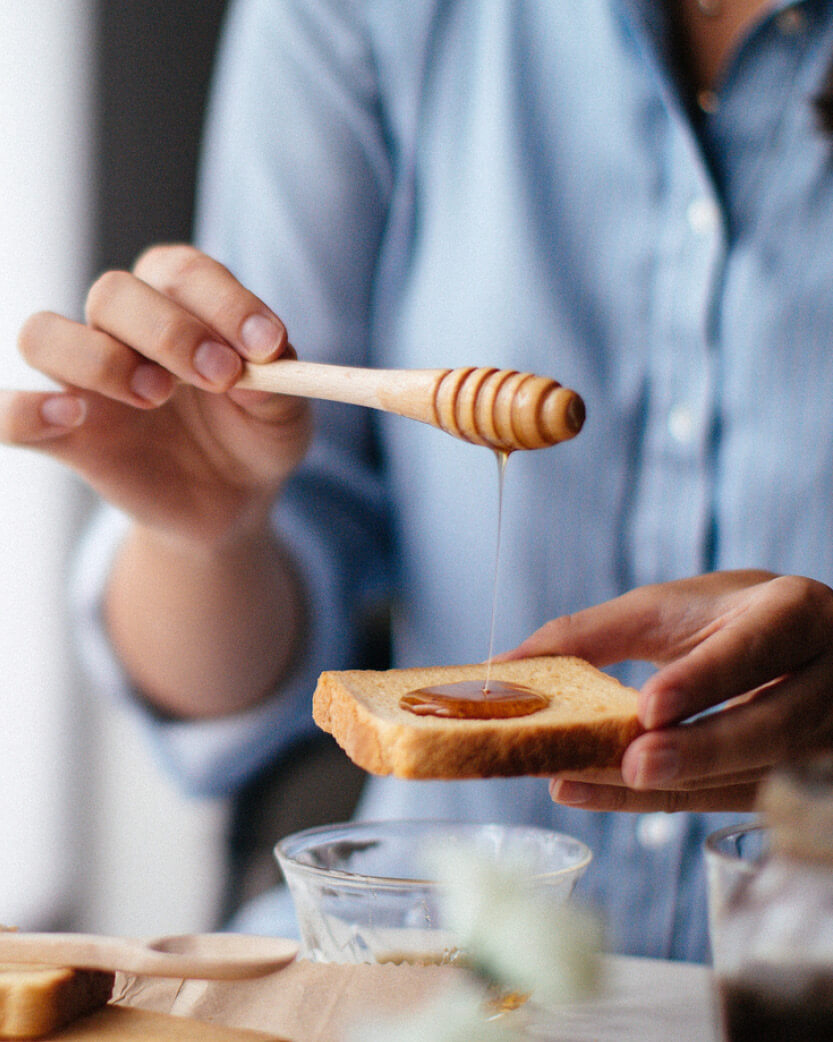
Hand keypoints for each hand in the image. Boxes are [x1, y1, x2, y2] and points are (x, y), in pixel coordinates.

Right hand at [0, 245, 311, 547]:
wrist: (234, 499)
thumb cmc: (256, 436)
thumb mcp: (287, 417)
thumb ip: (280, 387)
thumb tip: (260, 368)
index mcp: (179, 303)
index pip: (182, 272)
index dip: (223, 301)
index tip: (267, 344)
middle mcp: (122, 329)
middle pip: (112, 293)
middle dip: (170, 331)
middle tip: (219, 377)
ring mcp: (86, 381)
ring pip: (44, 334)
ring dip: (99, 359)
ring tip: (155, 396)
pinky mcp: (66, 436)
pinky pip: (8, 415)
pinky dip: (22, 411)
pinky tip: (69, 417)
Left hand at [507, 571, 832, 812]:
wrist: (797, 646)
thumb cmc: (725, 618)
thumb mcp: (667, 608)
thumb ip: (592, 632)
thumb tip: (506, 664)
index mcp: (793, 615)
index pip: (757, 648)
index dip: (706, 680)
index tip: (648, 708)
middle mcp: (824, 677)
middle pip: (773, 725)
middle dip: (701, 751)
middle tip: (633, 765)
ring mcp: (824, 735)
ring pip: (758, 774)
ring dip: (676, 786)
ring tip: (592, 781)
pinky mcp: (802, 779)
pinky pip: (734, 799)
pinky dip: (667, 801)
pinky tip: (599, 791)